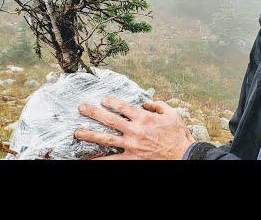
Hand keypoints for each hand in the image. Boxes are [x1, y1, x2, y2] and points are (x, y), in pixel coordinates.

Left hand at [74, 97, 195, 159]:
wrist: (183, 155)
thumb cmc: (178, 134)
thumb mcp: (172, 114)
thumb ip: (158, 105)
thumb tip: (146, 102)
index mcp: (144, 117)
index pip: (123, 106)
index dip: (112, 102)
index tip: (103, 99)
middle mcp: (135, 130)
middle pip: (110, 120)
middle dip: (94, 113)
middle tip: (82, 108)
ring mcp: (132, 145)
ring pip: (107, 139)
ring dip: (90, 134)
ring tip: (77, 132)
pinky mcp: (132, 158)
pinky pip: (113, 160)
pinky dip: (100, 159)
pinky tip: (88, 159)